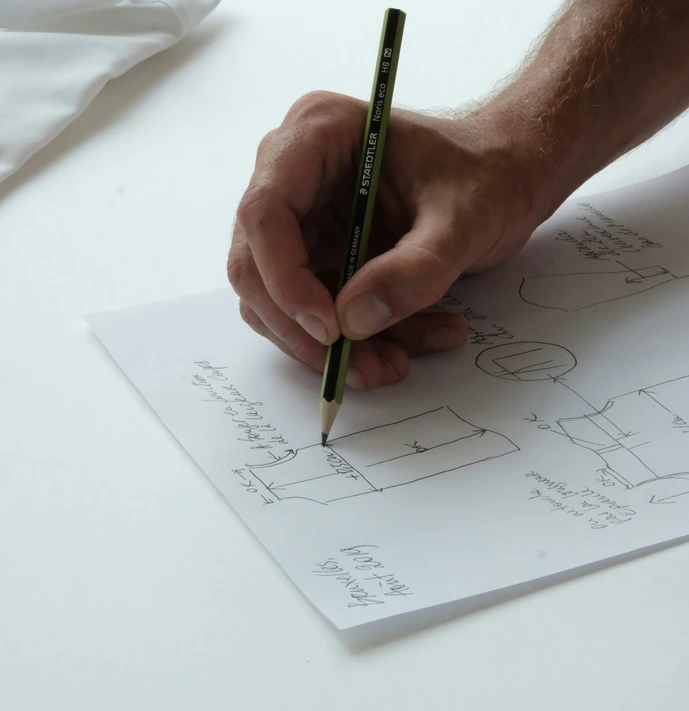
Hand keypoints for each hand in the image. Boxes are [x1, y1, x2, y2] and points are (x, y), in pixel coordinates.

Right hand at [228, 91, 551, 389]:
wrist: (505, 179)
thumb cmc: (487, 175)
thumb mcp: (464, 219)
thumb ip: (414, 270)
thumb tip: (352, 323)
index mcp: (317, 134)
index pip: (264, 212)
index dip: (285, 278)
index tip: (332, 330)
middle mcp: (295, 176)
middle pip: (258, 266)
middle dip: (306, 329)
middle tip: (361, 368)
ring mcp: (303, 220)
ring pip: (280, 302)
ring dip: (331, 347)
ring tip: (395, 363)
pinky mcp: (318, 256)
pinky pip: (314, 313)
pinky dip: (354, 342)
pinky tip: (404, 347)